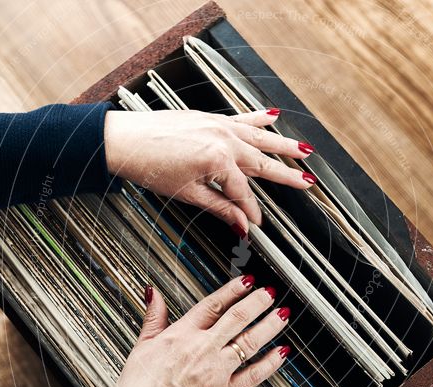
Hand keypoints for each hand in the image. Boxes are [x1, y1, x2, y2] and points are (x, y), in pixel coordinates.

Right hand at [101, 275, 291, 386]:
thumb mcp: (141, 347)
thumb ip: (154, 318)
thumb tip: (155, 293)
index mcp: (180, 335)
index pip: (213, 304)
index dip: (233, 290)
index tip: (246, 281)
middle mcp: (201, 350)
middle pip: (237, 318)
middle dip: (257, 302)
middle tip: (269, 293)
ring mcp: (215, 372)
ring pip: (250, 342)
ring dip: (269, 325)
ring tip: (282, 314)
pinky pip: (255, 375)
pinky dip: (271, 362)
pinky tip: (281, 352)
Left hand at [103, 108, 315, 235]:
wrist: (124, 139)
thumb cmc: (149, 166)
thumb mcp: (187, 194)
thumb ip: (219, 207)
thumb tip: (241, 224)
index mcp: (218, 162)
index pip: (244, 194)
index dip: (252, 212)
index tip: (258, 225)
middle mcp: (224, 140)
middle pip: (262, 163)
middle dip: (286, 176)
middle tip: (307, 183)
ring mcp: (219, 125)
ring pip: (260, 138)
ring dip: (284, 145)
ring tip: (305, 151)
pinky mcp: (210, 117)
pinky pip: (242, 117)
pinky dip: (258, 118)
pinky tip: (273, 116)